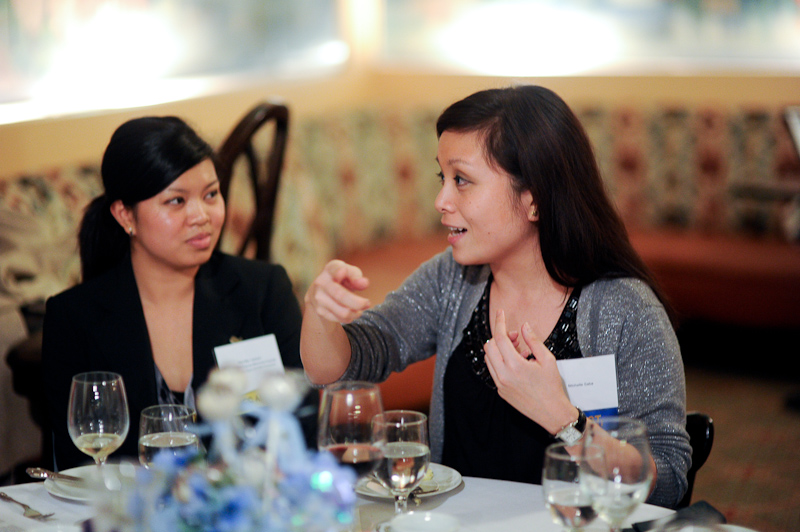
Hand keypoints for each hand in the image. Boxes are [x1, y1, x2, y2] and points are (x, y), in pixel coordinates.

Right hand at [304, 260, 371, 323]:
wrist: (321, 291)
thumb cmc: (341, 279)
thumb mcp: (349, 273)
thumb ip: (357, 276)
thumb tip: (364, 283)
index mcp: (330, 269)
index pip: (334, 269)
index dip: (338, 271)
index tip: (343, 272)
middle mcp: (321, 282)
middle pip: (340, 295)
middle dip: (358, 303)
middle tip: (367, 303)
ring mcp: (319, 298)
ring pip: (342, 312)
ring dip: (355, 313)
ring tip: (360, 310)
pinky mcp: (320, 311)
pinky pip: (340, 319)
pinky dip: (349, 318)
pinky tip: (351, 313)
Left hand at [483, 310, 577, 434]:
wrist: (552, 413)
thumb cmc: (552, 387)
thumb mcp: (547, 360)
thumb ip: (533, 340)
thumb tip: (524, 326)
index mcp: (514, 366)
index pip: (499, 338)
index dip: (499, 322)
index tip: (501, 313)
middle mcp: (503, 375)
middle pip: (489, 346)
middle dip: (500, 336)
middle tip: (517, 337)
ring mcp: (500, 384)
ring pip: (489, 358)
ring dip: (499, 349)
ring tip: (520, 350)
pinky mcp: (500, 391)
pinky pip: (493, 370)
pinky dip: (501, 361)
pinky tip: (518, 362)